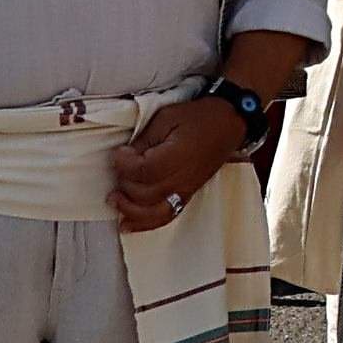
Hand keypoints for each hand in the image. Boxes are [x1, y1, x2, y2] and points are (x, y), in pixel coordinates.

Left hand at [108, 99, 249, 232]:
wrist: (228, 123)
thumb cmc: (197, 117)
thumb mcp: (166, 117)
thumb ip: (144, 139)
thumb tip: (126, 157)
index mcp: (177, 156)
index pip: (143, 171)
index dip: (124, 164)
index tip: (120, 152)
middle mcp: (182, 179)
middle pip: (144, 194)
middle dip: (125, 183)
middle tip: (121, 166)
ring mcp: (185, 191)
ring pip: (152, 212)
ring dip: (129, 209)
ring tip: (114, 199)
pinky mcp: (187, 196)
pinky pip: (165, 216)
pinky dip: (145, 224)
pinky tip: (127, 224)